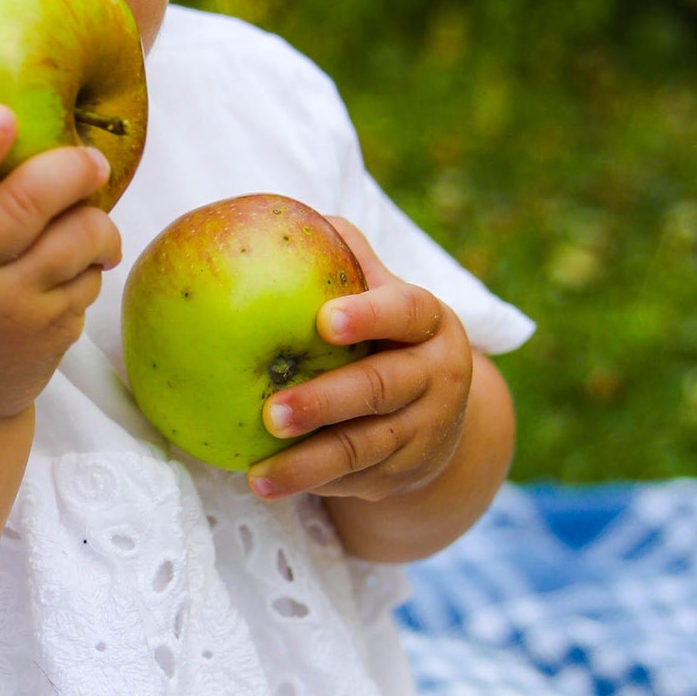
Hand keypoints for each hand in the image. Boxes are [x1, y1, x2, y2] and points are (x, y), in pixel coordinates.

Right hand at [0, 105, 118, 419]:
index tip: (1, 114)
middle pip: (22, 209)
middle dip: (65, 169)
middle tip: (88, 154)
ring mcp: (12, 311)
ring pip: (73, 243)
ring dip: (94, 215)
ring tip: (91, 199)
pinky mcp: (50, 333)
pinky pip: (88, 278)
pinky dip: (94, 255)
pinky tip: (81, 249)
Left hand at [247, 218, 473, 503]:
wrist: (438, 415)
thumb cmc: (386, 332)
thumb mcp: (381, 291)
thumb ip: (344, 254)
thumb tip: (284, 212)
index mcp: (430, 324)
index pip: (406, 312)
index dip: (370, 314)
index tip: (325, 320)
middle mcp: (436, 378)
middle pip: (379, 389)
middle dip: (325, 402)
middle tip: (271, 411)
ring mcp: (423, 432)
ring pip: (362, 449)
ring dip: (307, 463)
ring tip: (258, 472)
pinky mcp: (400, 474)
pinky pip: (351, 480)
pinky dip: (308, 482)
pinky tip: (262, 482)